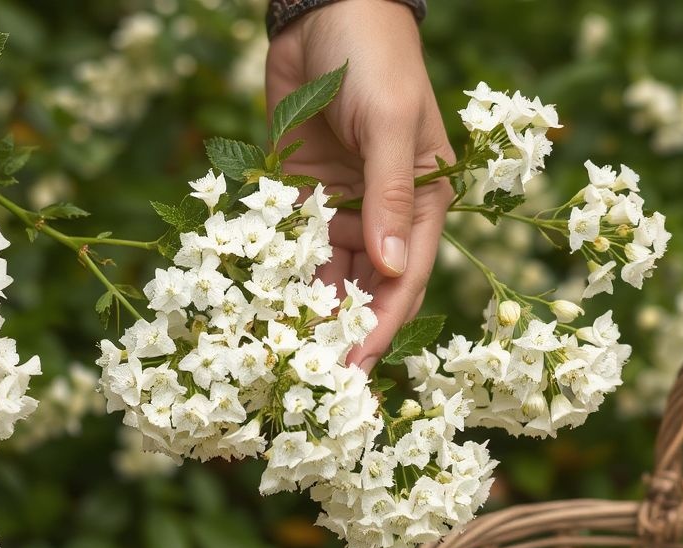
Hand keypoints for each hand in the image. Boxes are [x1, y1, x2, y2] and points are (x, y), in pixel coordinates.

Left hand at [266, 0, 452, 371]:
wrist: (323, 7)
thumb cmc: (374, 57)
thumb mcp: (392, 124)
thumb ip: (392, 196)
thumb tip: (393, 271)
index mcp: (423, 202)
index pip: (405, 278)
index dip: (383, 327)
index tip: (356, 369)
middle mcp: (385, 213)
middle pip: (366, 288)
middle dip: (341, 330)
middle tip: (311, 377)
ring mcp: (342, 207)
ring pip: (327, 274)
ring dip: (307, 309)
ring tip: (281, 352)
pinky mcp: (302, 196)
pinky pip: (292, 245)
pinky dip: (279, 273)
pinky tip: (259, 305)